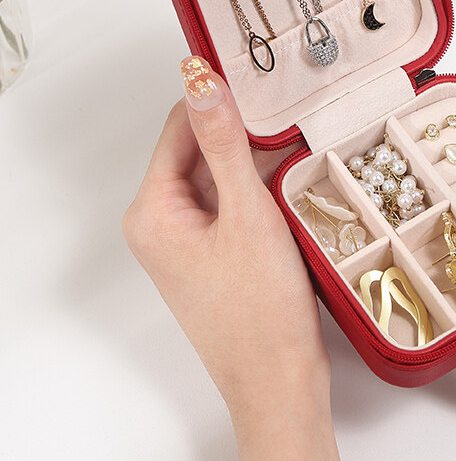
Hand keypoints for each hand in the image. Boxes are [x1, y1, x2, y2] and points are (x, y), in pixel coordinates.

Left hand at [123, 56, 327, 410]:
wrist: (278, 381)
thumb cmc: (260, 307)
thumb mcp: (246, 213)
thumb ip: (224, 143)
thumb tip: (201, 80)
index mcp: (152, 211)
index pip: (179, 129)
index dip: (218, 101)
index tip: (261, 80)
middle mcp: (160, 223)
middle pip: (197, 152)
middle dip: (241, 134)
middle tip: (290, 114)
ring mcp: (186, 242)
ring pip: (218, 178)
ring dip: (253, 163)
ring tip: (297, 146)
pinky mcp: (212, 255)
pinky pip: (230, 206)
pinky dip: (257, 191)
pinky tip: (290, 185)